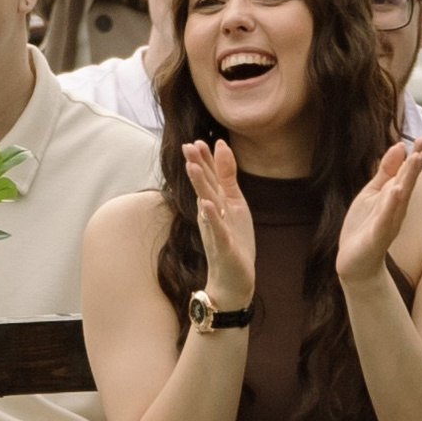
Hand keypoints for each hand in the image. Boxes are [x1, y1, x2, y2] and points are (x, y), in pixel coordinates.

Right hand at [181, 138, 255, 311]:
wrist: (232, 280)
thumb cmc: (233, 241)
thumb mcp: (234, 204)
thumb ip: (227, 178)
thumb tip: (222, 150)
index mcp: (217, 203)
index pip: (209, 177)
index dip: (205, 159)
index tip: (197, 140)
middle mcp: (212, 214)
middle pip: (204, 186)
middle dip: (197, 166)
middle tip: (187, 146)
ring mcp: (216, 229)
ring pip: (207, 203)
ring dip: (200, 185)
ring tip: (192, 166)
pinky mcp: (222, 245)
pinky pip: (216, 229)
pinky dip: (212, 217)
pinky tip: (207, 205)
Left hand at [336, 136, 421, 290]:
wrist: (356, 262)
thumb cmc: (365, 226)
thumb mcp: (373, 193)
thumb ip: (385, 171)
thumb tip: (399, 146)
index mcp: (394, 196)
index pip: (408, 172)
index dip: (417, 155)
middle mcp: (396, 208)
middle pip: (408, 181)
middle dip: (416, 162)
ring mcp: (388, 221)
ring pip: (400, 197)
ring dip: (408, 178)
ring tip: (415, 159)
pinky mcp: (377, 235)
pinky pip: (385, 218)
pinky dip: (391, 204)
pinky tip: (397, 191)